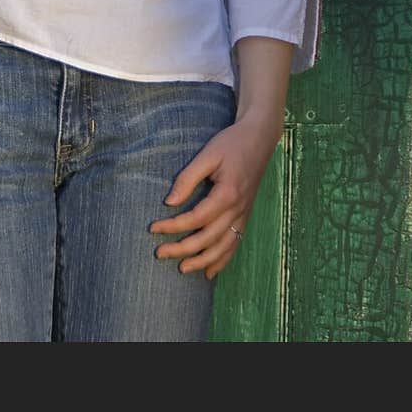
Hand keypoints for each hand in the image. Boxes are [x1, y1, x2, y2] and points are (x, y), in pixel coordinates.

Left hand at [149, 116, 278, 278]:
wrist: (259, 139)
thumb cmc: (230, 144)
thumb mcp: (207, 154)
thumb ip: (187, 178)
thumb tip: (169, 202)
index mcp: (227, 194)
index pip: (196, 218)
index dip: (173, 226)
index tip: (153, 228)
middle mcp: (238, 209)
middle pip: (208, 238)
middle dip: (183, 249)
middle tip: (159, 253)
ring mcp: (244, 215)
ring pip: (223, 247)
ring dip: (202, 261)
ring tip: (182, 269)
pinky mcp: (245, 216)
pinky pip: (235, 244)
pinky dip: (222, 260)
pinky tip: (210, 271)